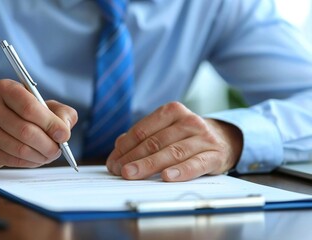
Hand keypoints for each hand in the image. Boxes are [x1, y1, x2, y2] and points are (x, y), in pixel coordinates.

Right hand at [0, 79, 77, 168]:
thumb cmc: (27, 113)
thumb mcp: (48, 106)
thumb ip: (62, 114)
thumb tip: (63, 132)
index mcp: (6, 88)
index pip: (29, 108)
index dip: (50, 124)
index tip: (63, 135)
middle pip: (25, 131)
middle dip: (48, 144)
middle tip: (58, 150)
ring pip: (19, 148)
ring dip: (40, 155)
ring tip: (49, 154)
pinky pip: (11, 160)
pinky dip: (29, 162)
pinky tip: (36, 158)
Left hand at [106, 102, 241, 181]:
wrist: (223, 139)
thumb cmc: (186, 136)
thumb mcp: (166, 130)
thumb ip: (143, 136)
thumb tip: (119, 146)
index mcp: (172, 111)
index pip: (142, 130)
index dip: (125, 147)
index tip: (113, 161)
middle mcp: (188, 121)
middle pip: (155, 142)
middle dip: (133, 157)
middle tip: (119, 171)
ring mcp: (203, 137)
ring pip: (172, 152)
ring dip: (149, 165)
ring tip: (132, 174)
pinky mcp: (215, 154)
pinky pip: (196, 164)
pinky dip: (181, 171)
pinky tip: (166, 177)